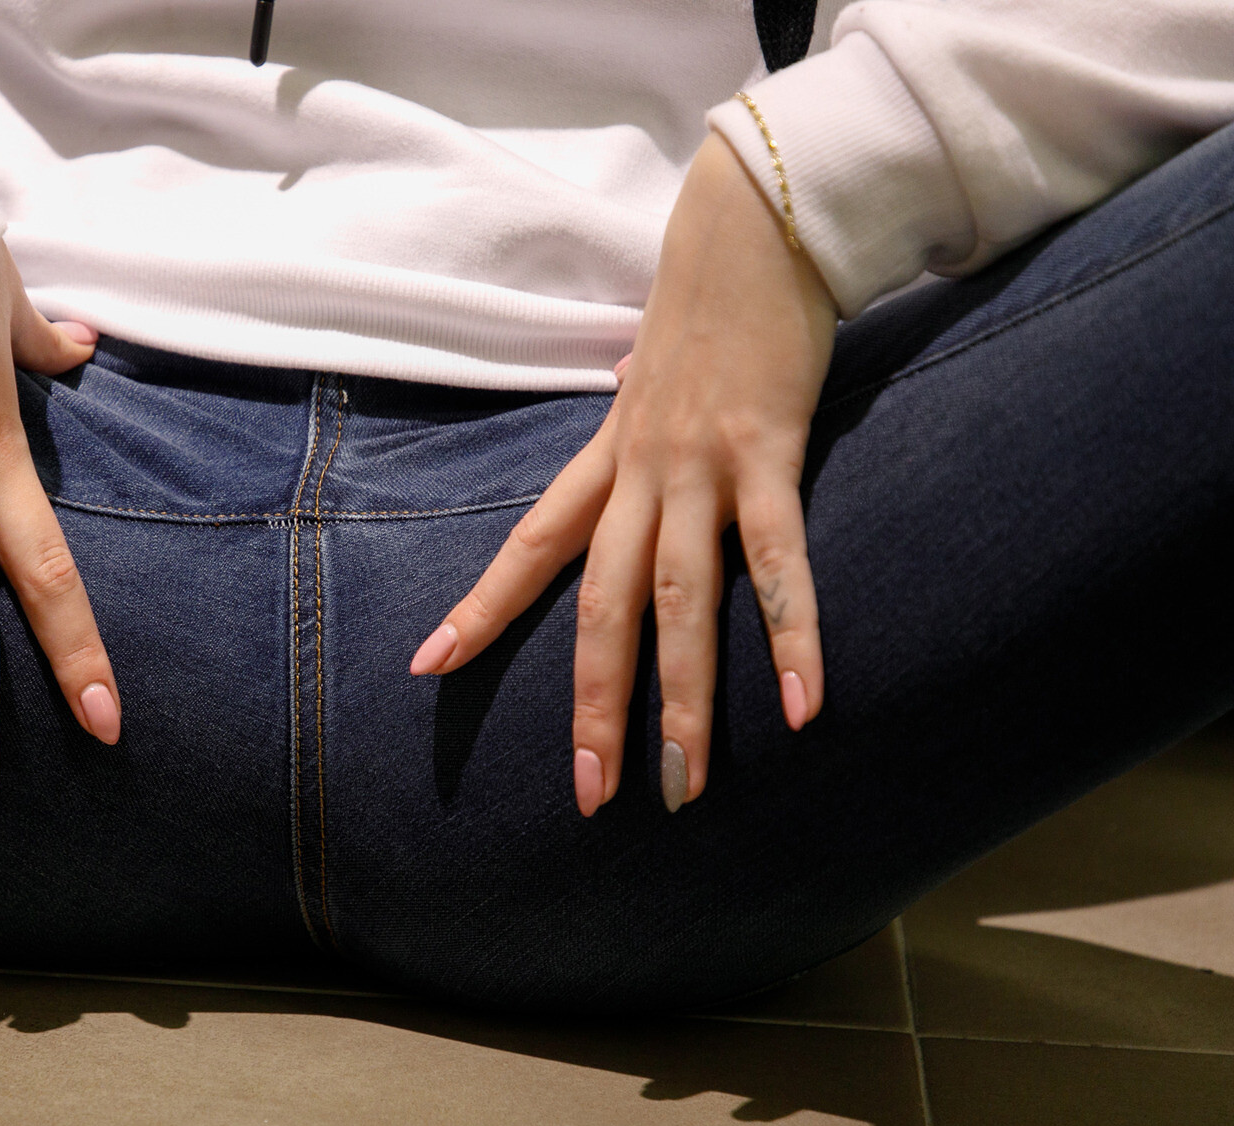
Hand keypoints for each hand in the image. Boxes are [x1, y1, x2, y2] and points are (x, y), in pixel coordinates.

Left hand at [409, 132, 838, 815]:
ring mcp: (700, 466)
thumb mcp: (651, 384)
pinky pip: (781, 561)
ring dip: (685, 702)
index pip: (528, 546)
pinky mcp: (770, 451)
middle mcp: (637, 472)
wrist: (751, 222)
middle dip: (592, 706)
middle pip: (599, 607)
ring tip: (686, 788)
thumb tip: (630, 465)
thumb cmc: (707, 311)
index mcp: (605, 458)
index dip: (480, 609)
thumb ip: (637, 440)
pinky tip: (805, 708)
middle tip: (588, 795)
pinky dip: (794, 636)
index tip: (428, 669)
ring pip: (680, 604)